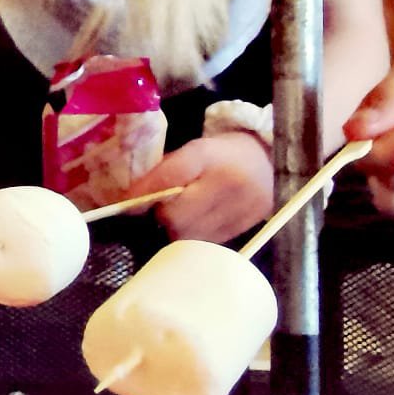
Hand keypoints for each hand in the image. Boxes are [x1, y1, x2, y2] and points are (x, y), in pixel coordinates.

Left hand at [127, 132, 274, 243]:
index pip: (168, 179)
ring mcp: (239, 207)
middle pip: (177, 218)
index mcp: (206, 154)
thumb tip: (132, 202)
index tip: (126, 206)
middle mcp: (225, 181)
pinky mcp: (247, 226)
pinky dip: (197, 239)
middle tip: (159, 214)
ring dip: (177, 233)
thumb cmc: (222, 154)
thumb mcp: (194, 151)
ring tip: (179, 221)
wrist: (268, 159)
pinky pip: (209, 243)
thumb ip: (166, 173)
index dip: (142, 196)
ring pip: (191, 237)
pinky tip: (198, 227)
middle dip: (161, 219)